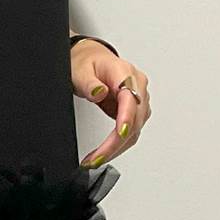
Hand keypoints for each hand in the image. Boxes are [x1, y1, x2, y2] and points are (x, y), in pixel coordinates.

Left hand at [70, 38, 151, 166]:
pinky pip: (132, 131)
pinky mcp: (135, 110)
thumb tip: (99, 91)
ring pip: (135, 130)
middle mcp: (137, 86)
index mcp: (125, 73)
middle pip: (134, 120)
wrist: (92, 60)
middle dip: (115, 143)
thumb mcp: (80, 70)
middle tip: (95, 159)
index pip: (130, 99)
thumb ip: (89, 82)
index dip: (126, 118)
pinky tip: (105, 153)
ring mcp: (139, 99)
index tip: (119, 134)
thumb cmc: (87, 63)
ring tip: (96, 159)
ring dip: (117, 148)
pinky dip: (119, 145)